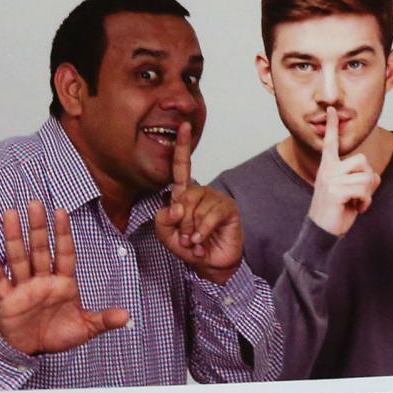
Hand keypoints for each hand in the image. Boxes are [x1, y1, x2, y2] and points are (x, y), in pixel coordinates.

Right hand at [0, 200, 132, 354]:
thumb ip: (103, 320)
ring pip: (18, 258)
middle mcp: (42, 280)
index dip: (63, 233)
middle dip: (38, 228)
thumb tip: (127, 317)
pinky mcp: (7, 300)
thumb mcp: (84, 328)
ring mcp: (24, 288)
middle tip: (34, 203)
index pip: (64, 253)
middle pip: (40, 250)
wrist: (34, 352)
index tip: (61, 212)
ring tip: (10, 215)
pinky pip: (0, 280)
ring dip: (14, 238)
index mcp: (63, 282)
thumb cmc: (59, 335)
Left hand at [155, 138, 245, 283]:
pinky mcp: (228, 209)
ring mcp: (216, 199)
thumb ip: (163, 220)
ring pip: (196, 207)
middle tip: (185, 239)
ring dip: (192, 230)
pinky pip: (210, 215)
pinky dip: (202, 231)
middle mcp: (201, 193)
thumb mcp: (168, 236)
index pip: (182, 167)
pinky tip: (202, 242)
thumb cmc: (191, 248)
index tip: (183, 125)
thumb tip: (177, 206)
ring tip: (195, 242)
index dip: (182, 146)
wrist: (211, 266)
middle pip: (184, 196)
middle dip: (181, 222)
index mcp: (185, 195)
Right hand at [306, 109, 379, 236]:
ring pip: (366, 176)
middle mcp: (328, 170)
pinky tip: (357, 209)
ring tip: (356, 203)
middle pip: (363, 160)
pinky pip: (363, 190)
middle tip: (359, 195)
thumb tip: (376, 175)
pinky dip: (365, 202)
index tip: (332, 110)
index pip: (331, 143)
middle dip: (368, 178)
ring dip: (368, 193)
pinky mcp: (335, 191)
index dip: (332, 126)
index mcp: (328, 167)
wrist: (322, 232)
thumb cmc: (336, 212)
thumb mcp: (351, 193)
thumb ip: (363, 181)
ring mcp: (330, 180)